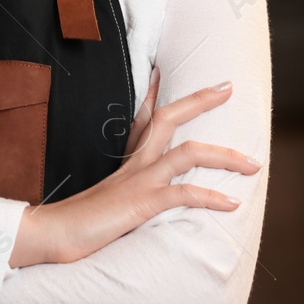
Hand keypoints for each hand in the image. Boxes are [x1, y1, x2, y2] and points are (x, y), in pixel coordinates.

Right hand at [10, 67, 261, 267]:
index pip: (143, 117)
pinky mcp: (142, 202)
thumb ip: (122, 193)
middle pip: (168, 118)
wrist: (50, 234)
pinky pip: (185, 193)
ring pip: (189, 153)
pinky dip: (212, 197)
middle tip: (227, 87)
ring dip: (225, 155)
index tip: (165, 69)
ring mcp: (139, 180)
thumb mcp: (103, 200)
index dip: (157, 92)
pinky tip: (231, 202)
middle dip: (200, 100)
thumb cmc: (76, 222)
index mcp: (124, 161)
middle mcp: (134, 163)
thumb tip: (131, 199)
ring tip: (252, 164)